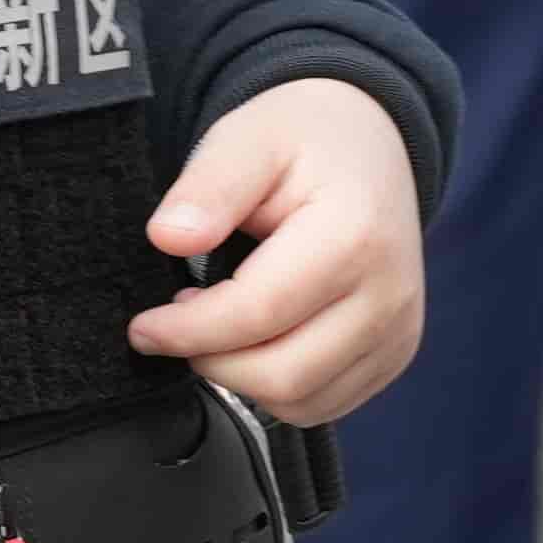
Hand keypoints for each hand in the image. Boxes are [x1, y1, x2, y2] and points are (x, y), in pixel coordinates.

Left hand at [130, 77, 426, 427]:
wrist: (369, 144)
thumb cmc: (302, 141)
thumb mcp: (246, 139)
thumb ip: (208, 188)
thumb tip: (166, 237)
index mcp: (355, 235)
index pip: (259, 314)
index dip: (188, 331)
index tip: (143, 327)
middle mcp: (390, 294)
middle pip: (282, 375)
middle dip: (211, 361)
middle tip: (176, 324)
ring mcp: (399, 331)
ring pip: (301, 401)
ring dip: (241, 379)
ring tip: (217, 324)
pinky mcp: (395, 355)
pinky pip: (323, 404)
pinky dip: (276, 388)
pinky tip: (255, 341)